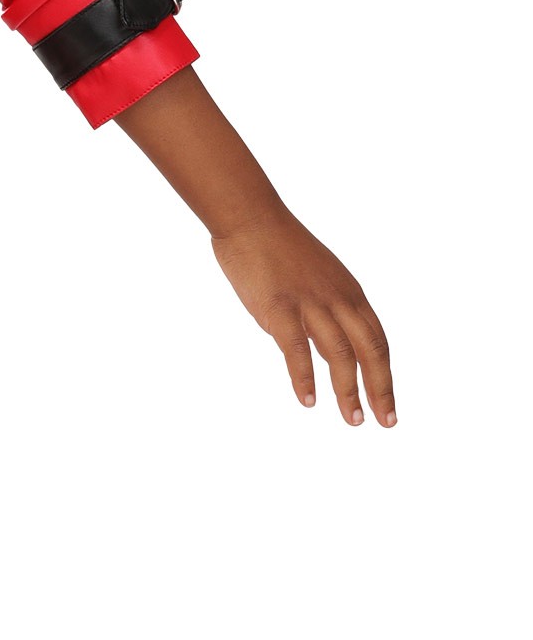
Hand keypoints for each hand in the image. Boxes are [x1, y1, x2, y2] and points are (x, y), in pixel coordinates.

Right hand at [211, 210, 394, 425]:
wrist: (251, 217)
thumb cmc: (277, 246)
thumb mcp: (317, 277)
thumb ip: (324, 309)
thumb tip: (316, 344)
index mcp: (350, 293)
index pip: (377, 341)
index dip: (385, 375)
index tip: (387, 405)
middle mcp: (338, 299)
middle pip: (370, 351)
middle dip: (380, 389)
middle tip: (385, 422)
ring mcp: (310, 303)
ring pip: (340, 353)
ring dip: (348, 391)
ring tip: (353, 420)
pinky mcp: (280, 307)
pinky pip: (296, 348)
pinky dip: (304, 377)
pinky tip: (307, 401)